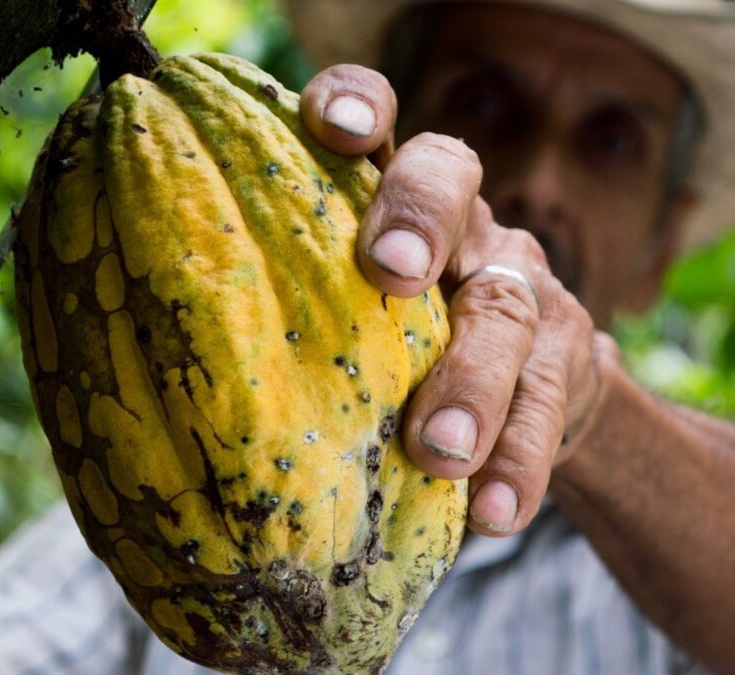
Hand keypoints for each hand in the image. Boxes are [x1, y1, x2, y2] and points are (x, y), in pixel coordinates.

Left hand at [301, 65, 606, 535]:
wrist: (533, 395)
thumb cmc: (406, 353)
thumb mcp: (355, 318)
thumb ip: (302, 313)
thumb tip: (167, 376)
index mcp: (394, 201)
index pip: (381, 120)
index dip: (358, 104)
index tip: (330, 127)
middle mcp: (464, 225)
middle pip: (452, 182)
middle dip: (420, 218)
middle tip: (389, 273)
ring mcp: (523, 286)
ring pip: (506, 308)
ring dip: (474, 381)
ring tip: (442, 452)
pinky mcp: (567, 357)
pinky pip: (548, 404)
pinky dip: (520, 460)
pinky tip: (496, 512)